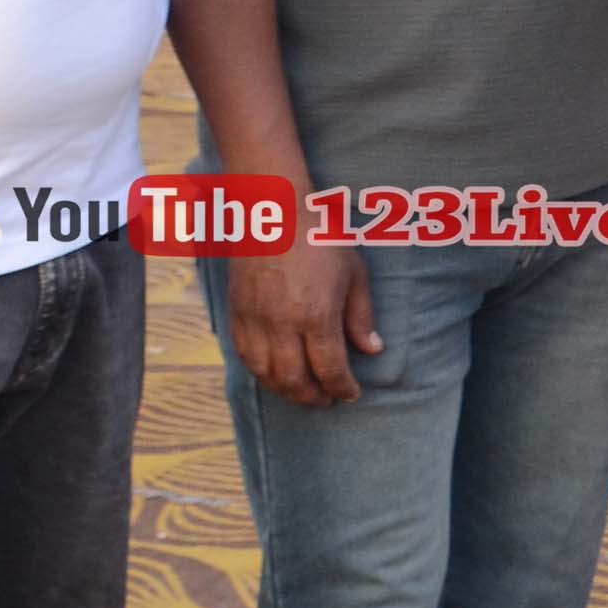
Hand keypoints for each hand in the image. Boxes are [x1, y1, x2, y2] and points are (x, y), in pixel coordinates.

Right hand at [226, 219, 378, 406]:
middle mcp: (281, 325)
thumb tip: (372, 350)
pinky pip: (244, 355)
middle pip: (295, 380)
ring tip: (303, 391)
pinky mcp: (235, 313)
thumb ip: (360, 316)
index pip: (330, 369)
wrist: (271, 209)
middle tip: (328, 399)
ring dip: (286, 390)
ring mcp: (254, 320)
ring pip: (266, 374)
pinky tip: (274, 372)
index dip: (343, 388)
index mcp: (315, 315)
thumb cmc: (320, 236)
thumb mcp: (353, 273)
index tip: (352, 393)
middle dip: (314, 397)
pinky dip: (260, 372)